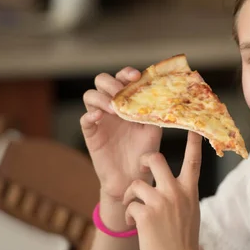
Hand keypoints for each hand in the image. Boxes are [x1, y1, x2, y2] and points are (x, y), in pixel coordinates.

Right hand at [80, 67, 162, 201]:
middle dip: (111, 82)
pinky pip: (84, 119)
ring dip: (101, 97)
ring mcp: (100, 118)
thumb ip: (155, 111)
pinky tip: (100, 117)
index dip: (126, 73)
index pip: (122, 78)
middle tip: (120, 92)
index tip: (136, 77)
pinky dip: (90, 115)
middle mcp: (112, 106)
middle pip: (102, 81)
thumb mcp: (154, 129)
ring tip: (114, 109)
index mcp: (127, 101)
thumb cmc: (144, 151)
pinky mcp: (91, 133)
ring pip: (90, 95)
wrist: (133, 176)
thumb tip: (164, 94)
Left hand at [123, 131, 204, 249]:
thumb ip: (183, 196)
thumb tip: (176, 188)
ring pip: (136, 183)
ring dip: (131, 197)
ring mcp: (161, 202)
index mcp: (189, 190)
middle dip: (143, 160)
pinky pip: (129, 205)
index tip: (193, 125)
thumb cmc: (184, 243)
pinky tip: (135, 227)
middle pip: (154, 159)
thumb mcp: (191, 213)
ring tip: (136, 213)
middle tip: (141, 170)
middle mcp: (176, 192)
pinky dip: (129, 216)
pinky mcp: (146, 215)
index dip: (193, 141)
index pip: (193, 160)